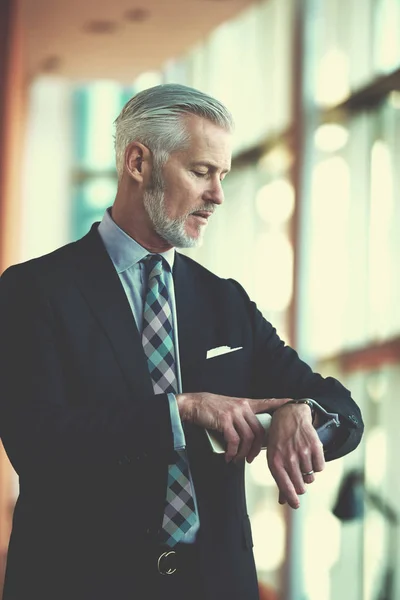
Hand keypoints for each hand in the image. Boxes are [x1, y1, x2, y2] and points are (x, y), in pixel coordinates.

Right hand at [176, 393, 290, 463]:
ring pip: (248, 438)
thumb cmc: (210, 409)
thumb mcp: (229, 409)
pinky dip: (232, 452)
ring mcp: (234, 413)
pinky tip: (228, 456)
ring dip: (243, 453)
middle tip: (250, 458)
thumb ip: (241, 418)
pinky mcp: (224, 420)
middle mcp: (242, 407)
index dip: (280, 403)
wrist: (193, 404)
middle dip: (257, 448)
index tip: (291, 402)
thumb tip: (249, 438)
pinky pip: (234, 441)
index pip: (267, 402)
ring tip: (237, 459)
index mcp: (245, 403)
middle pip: (259, 430)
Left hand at [266, 403, 324, 508]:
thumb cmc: (279, 439)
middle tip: (298, 476)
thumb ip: (280, 479)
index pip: (284, 486)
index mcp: (275, 461)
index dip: (291, 498)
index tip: (296, 505)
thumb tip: (283, 502)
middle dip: (301, 486)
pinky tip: (310, 456)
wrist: (290, 416)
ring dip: (308, 474)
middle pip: (300, 486)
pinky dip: (317, 465)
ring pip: (311, 477)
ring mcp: (302, 451)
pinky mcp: (315, 446)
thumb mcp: (274, 457)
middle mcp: (288, 457)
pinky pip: (320, 468)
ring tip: (301, 460)